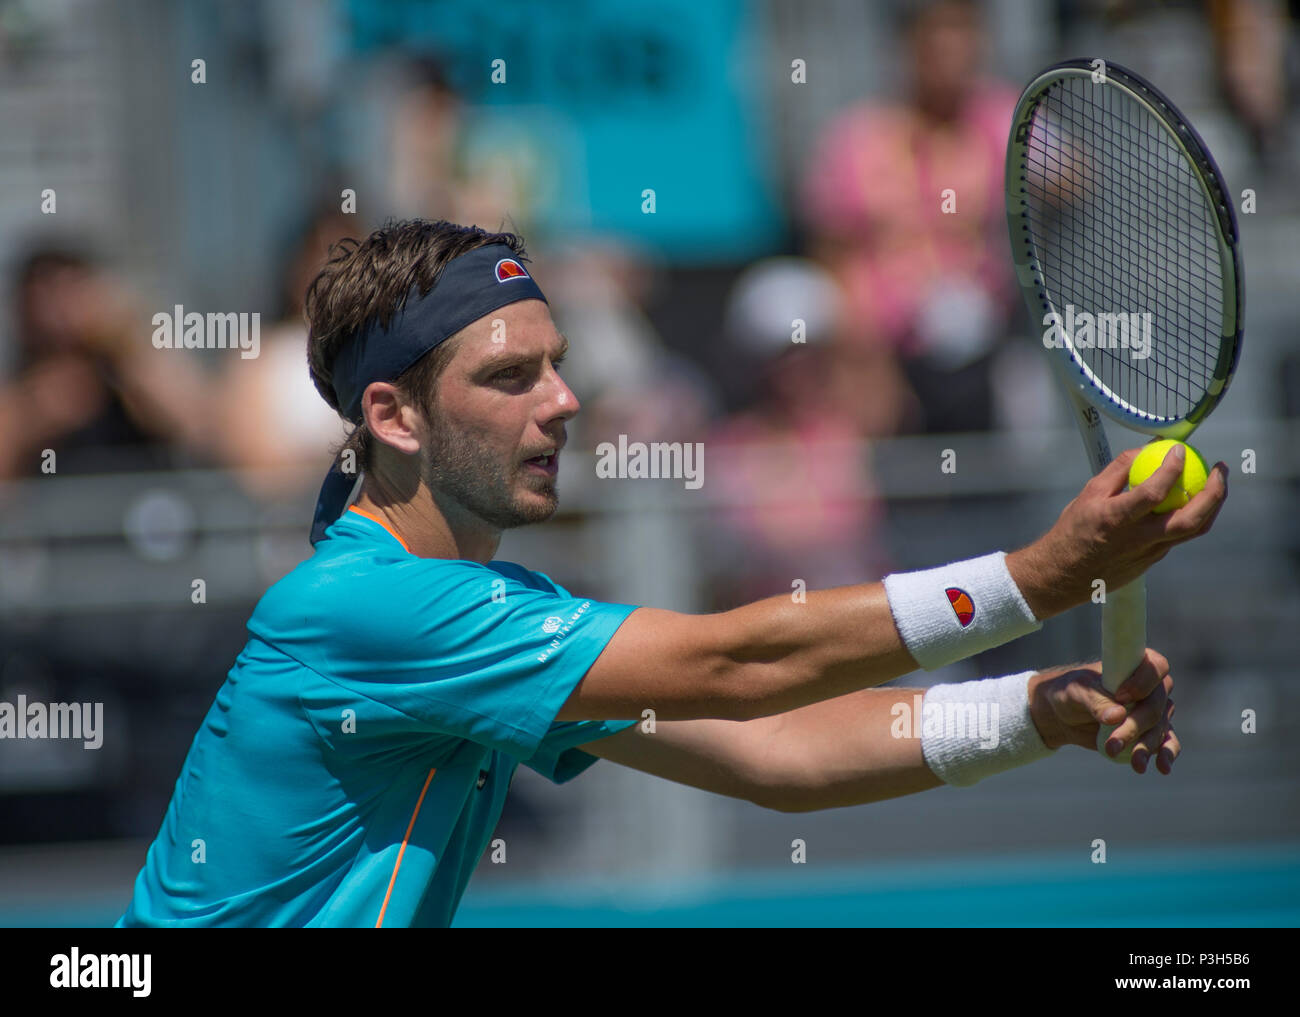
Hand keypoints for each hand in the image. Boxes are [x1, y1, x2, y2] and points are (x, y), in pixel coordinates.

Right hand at [1008, 445, 1228, 619]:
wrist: (1064, 574)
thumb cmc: (1073, 531)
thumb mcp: (1088, 494)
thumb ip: (1118, 470)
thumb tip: (1145, 449)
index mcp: (1117, 519)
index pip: (1154, 492)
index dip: (1171, 468)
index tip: (1178, 450)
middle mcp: (1138, 539)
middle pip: (1191, 519)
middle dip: (1214, 492)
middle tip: (1220, 469)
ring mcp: (1149, 554)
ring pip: (1194, 530)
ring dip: (1213, 505)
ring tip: (1217, 483)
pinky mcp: (1152, 561)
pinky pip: (1178, 536)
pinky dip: (1191, 516)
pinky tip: (1190, 501)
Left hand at [1027, 648, 1179, 773]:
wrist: (1063, 716)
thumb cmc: (1070, 693)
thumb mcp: (1076, 692)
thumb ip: (1095, 701)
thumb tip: (1117, 716)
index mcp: (1134, 665)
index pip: (1156, 666)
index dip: (1144, 682)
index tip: (1121, 697)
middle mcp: (1150, 686)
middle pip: (1156, 705)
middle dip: (1136, 726)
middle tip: (1113, 744)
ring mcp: (1153, 710)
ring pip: (1160, 727)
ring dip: (1147, 746)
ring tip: (1135, 764)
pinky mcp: (1151, 732)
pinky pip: (1168, 742)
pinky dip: (1166, 754)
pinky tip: (1163, 767)